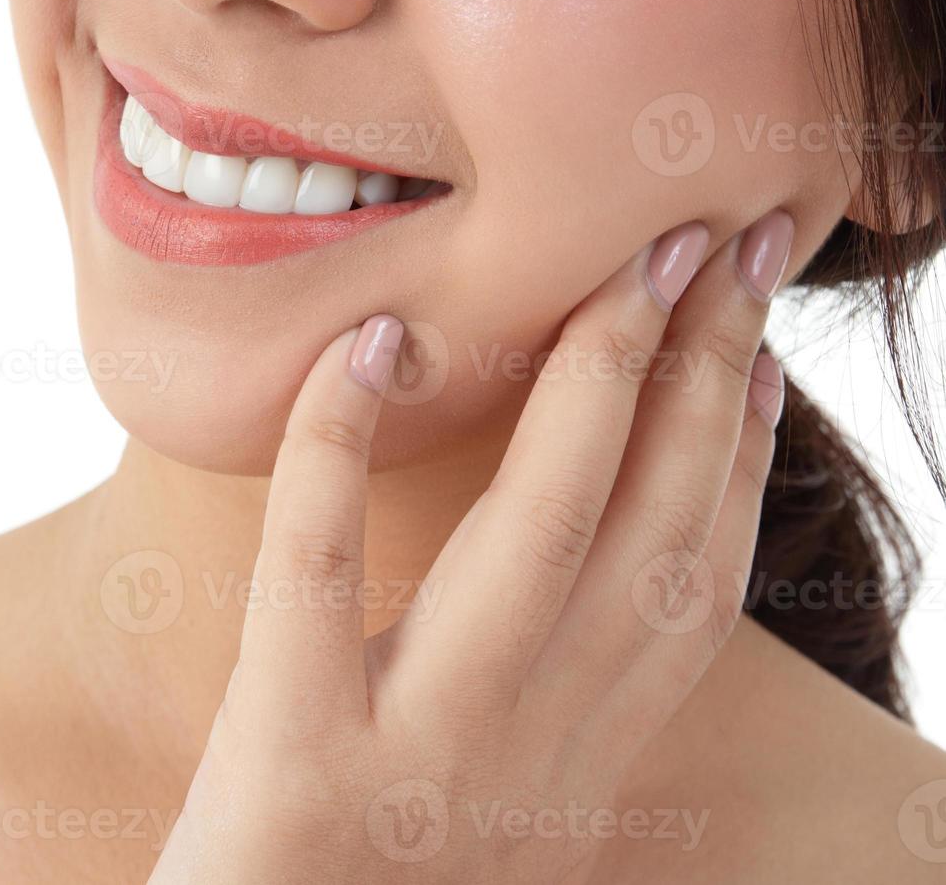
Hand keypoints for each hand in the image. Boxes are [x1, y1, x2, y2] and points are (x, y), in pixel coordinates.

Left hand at [148, 212, 792, 883]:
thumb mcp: (490, 806)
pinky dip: (334, 445)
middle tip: (726, 243)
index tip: (760, 356)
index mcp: (578, 769)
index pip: (694, 594)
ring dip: (593, 386)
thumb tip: (570, 576)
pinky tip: (371, 344)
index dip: (742, 465)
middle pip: (647, 539)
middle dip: (704, 378)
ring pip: (531, 539)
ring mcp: (414, 755)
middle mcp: (526, 758)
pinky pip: (315, 572)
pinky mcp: (290, 755)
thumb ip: (541, 706)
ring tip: (624, 267)